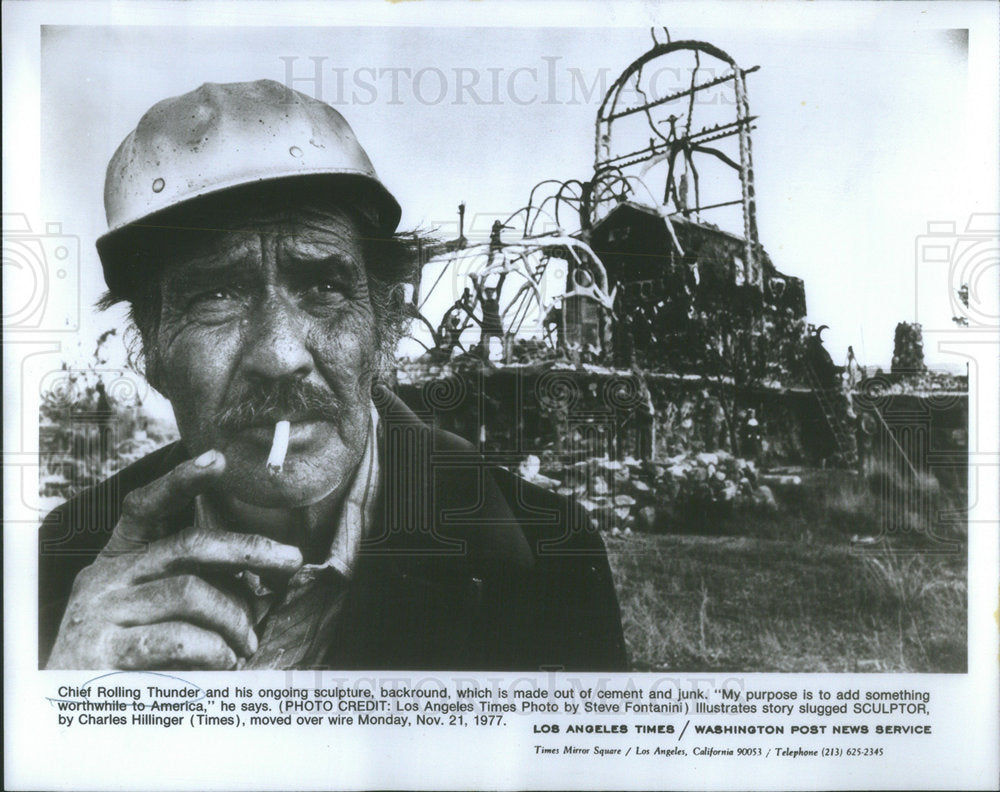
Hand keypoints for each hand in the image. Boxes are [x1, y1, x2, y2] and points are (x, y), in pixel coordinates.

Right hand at [46, 450, 302, 669]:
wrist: (65, 715)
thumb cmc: (128, 658)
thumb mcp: (153, 612)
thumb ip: (193, 585)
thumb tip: (260, 576)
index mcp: (119, 561)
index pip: (146, 507)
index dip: (181, 481)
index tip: (217, 458)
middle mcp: (106, 578)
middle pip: (189, 545)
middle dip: (249, 549)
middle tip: (291, 560)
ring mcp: (101, 612)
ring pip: (191, 592)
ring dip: (234, 619)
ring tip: (248, 644)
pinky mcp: (102, 652)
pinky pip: (177, 638)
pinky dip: (213, 649)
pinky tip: (224, 662)